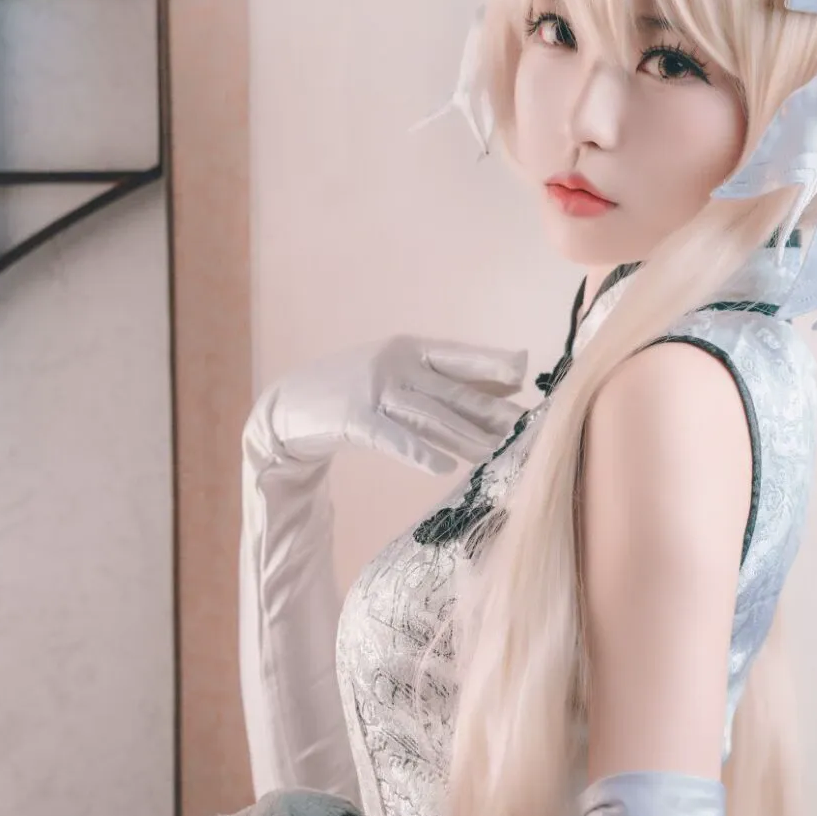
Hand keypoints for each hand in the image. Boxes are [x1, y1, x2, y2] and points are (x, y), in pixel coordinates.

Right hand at [245, 334, 528, 478]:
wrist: (290, 405)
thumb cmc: (356, 392)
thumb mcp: (401, 377)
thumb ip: (448, 381)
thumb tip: (508, 384)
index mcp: (409, 347)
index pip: (458, 356)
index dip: (491, 363)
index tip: (526, 374)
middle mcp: (394, 363)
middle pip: (451, 391)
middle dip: (491, 411)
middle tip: (526, 427)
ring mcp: (372, 390)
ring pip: (429, 417)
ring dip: (467, 437)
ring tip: (498, 454)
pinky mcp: (353, 420)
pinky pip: (393, 438)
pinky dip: (419, 452)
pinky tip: (445, 467)